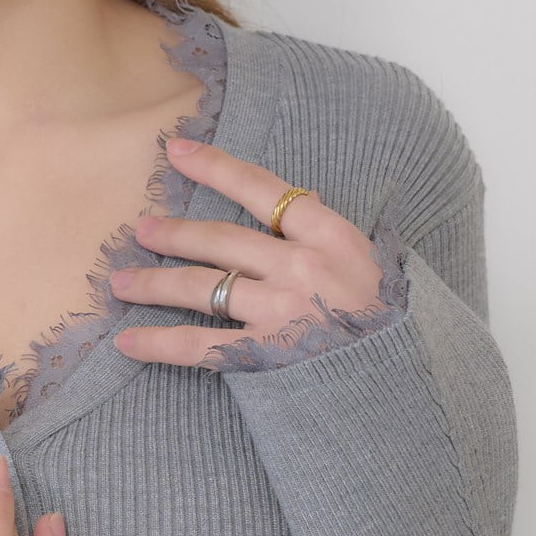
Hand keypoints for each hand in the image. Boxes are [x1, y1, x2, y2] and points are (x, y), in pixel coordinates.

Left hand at [108, 137, 389, 369]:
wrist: (415, 384)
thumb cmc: (399, 326)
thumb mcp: (378, 266)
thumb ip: (332, 240)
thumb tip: (299, 211)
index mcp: (332, 237)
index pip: (262, 189)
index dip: (215, 167)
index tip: (177, 151)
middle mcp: (302, 267)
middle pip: (220, 239)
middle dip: (173, 232)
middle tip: (140, 229)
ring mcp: (283, 312)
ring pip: (202, 286)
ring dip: (154, 282)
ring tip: (120, 281)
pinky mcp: (267, 356)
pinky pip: (199, 345)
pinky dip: (158, 343)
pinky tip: (128, 341)